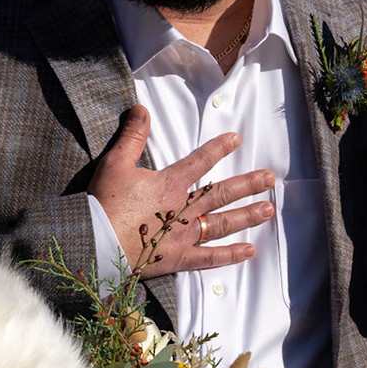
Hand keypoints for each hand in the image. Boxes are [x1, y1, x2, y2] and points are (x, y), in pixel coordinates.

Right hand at [90, 105, 276, 277]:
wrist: (96, 242)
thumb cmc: (103, 202)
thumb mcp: (115, 163)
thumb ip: (132, 136)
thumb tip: (141, 109)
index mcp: (170, 184)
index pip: (200, 161)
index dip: (219, 148)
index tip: (236, 140)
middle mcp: (183, 208)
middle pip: (221, 193)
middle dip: (247, 184)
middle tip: (270, 178)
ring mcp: (183, 235)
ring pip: (222, 223)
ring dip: (247, 215)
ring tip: (269, 209)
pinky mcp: (178, 258)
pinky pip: (209, 257)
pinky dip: (230, 255)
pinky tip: (250, 251)